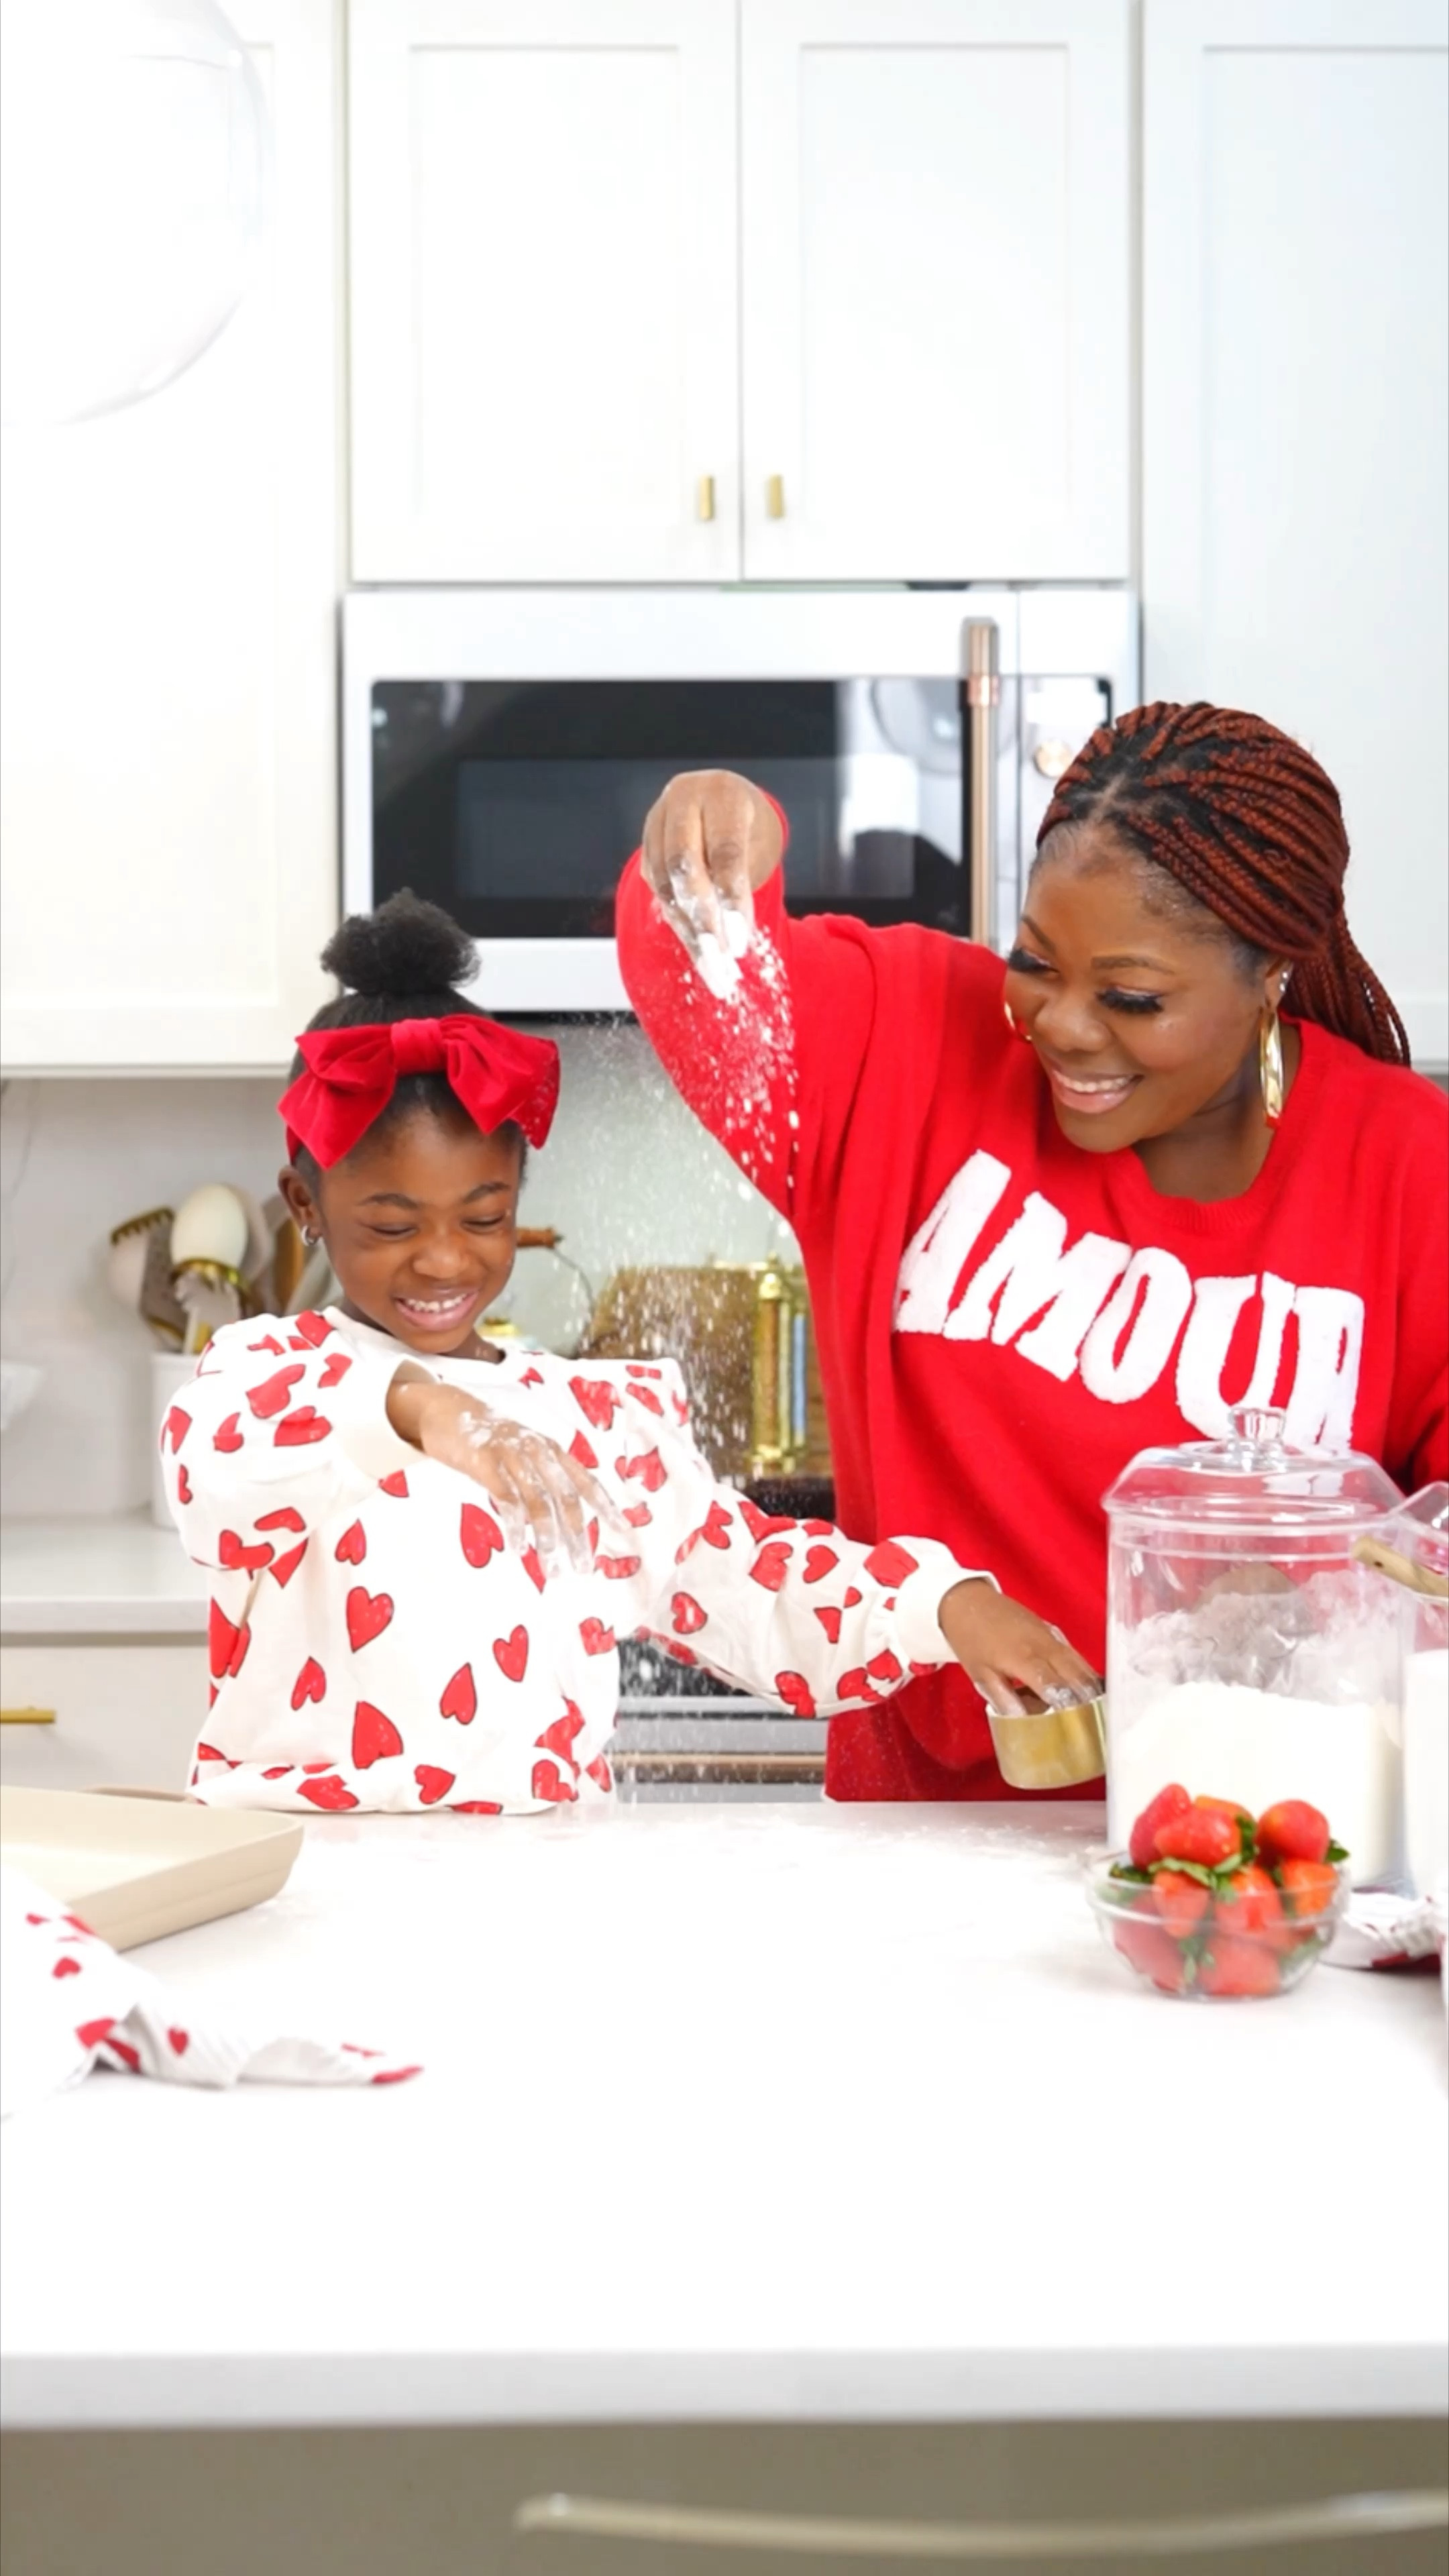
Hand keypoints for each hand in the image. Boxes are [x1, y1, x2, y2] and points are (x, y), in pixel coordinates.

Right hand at [386, 1375, 614, 1576]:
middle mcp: (538, 1450)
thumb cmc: (488, 1441)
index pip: (586, 1481)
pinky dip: (515, 1524)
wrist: (447, 1410)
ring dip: (548, 1536)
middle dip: (577, 1534)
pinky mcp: (485, 1460)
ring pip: (539, 1500)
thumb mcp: (522, 1455)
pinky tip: (519, 1546)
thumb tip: (556, 1523)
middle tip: (582, 1567)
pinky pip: (506, 1496)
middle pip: (566, 1497)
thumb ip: (540, 1482)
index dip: (606, 1505)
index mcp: (552, 1450)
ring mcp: (512, 1453)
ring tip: (551, 1566)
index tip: (623, 1530)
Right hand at [640, 769, 783, 988]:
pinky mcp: (646, 849)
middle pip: (684, 867)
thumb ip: (744, 877)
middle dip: (703, 918)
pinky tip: (700, 953)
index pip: (724, 851)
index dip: (732, 898)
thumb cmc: (745, 823)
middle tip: (722, 957)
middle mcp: (683, 803)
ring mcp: (658, 824)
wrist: (716, 799)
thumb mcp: (757, 838)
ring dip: (690, 931)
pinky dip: (681, 926)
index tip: (741, 940)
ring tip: (714, 967)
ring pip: (666, 885)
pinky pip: (660, 894)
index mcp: (720, 794)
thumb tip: (735, 938)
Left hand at [938, 1579, 1103, 1715]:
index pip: (1055, 1687)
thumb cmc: (972, 1638)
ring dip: (1090, 1686)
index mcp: (1024, 1658)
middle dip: (1088, 1700)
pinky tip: (1088, 1686)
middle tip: (1095, 1722)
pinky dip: (1083, 1671)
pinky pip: (1074, 1654)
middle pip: (1076, 1676)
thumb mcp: (981, 1674)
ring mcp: (1050, 1636)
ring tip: (1099, 1709)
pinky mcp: (1052, 1631)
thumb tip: (1021, 1721)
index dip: (1070, 1707)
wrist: (969, 1601)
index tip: (1079, 1725)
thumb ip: (1003, 1698)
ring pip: (1080, 1664)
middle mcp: (1043, 1646)